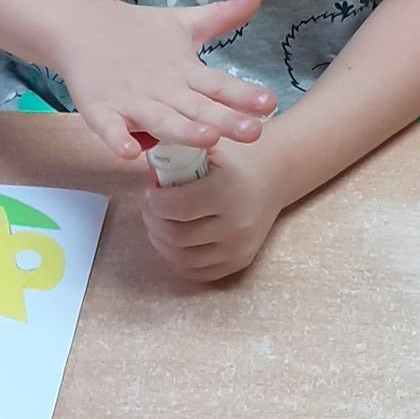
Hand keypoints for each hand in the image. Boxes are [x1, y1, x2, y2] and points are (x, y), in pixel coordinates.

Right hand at [56, 0, 273, 163]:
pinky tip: (130, 153)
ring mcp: (132, 100)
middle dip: (225, 120)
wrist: (82, 26)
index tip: (270, 102)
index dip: (244, 94)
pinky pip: (111, 129)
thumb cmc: (138, 31)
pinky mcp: (101, 109)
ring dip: (183, 130)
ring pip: (161, 120)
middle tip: (254, 131)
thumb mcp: (184, 23)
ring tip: (207, 138)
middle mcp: (164, 88)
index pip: (220, 84)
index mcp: (185, 70)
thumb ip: (222, 16)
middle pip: (197, 107)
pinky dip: (118, 140)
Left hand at [140, 138, 284, 283]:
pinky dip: (177, 260)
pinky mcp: (240, 262)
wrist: (273, 176)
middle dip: (154, 222)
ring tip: (160, 223)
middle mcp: (236, 223)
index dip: (153, 202)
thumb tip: (146, 165)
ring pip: (182, 259)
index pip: (175, 207)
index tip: (151, 192)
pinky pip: (197, 273)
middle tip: (151, 209)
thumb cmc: (235, 158)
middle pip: (176, 236)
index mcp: (227, 190)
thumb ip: (179, 153)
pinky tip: (174, 241)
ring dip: (161, 242)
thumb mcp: (210, 145)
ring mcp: (239, 247)